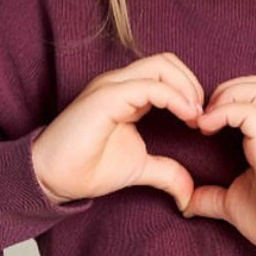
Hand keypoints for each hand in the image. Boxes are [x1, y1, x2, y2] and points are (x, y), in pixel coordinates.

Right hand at [31, 52, 203, 208]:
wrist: (53, 179)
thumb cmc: (88, 168)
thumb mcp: (138, 167)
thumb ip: (166, 172)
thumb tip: (189, 194)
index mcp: (127, 93)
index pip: (166, 72)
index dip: (190, 90)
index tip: (203, 120)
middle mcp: (119, 83)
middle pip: (167, 62)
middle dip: (192, 83)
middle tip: (202, 115)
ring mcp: (111, 86)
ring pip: (160, 66)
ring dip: (186, 87)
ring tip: (195, 115)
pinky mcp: (106, 97)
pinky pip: (148, 86)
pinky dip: (174, 98)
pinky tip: (186, 117)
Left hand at [181, 75, 255, 255]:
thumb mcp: (232, 204)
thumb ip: (210, 196)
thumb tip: (185, 200)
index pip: (253, 95)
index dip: (224, 99)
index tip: (200, 124)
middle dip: (226, 90)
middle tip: (204, 117)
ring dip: (227, 96)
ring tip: (208, 121)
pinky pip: (250, 112)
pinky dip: (225, 112)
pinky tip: (207, 130)